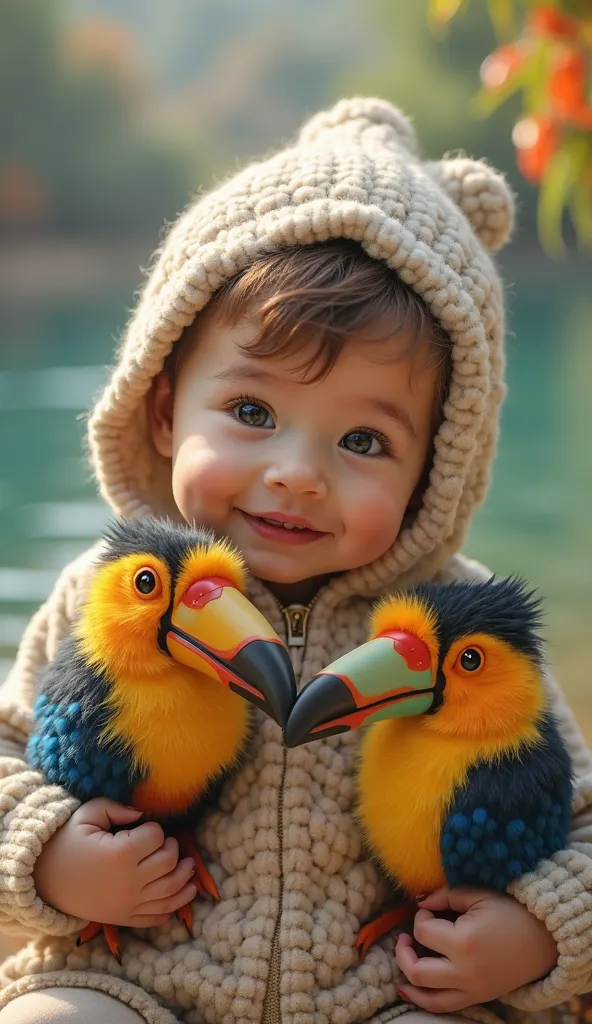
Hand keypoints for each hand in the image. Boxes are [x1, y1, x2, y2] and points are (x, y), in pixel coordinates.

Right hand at [33, 798, 197, 927]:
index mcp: (120, 855)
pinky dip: (174, 906)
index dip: (155, 829)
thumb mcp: (87, 815)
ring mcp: (127, 905)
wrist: (42, 880)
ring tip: (189, 866)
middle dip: (173, 849)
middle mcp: (128, 883)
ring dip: (185, 877)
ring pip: (171, 891)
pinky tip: (182, 893)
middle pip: (169, 863)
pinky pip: (158, 916)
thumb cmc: (67, 842)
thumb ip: (117, 808)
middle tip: (168, 843)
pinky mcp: (124, 919)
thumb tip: (142, 815)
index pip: (157, 837)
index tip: (146, 828)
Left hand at [395, 886, 558, 1011]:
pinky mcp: (478, 998)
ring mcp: (472, 990)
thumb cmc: (511, 911)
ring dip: (408, 979)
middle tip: (404, 936)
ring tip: (404, 959)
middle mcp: (465, 972)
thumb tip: (420, 902)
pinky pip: (444, 1007)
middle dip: (403, 951)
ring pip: (427, 996)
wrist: (545, 938)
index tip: (431, 908)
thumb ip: (445, 895)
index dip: (421, 916)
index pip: (423, 932)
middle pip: (417, 970)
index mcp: (464, 942)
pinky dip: (423, 1000)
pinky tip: (408, 988)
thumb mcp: (478, 894)